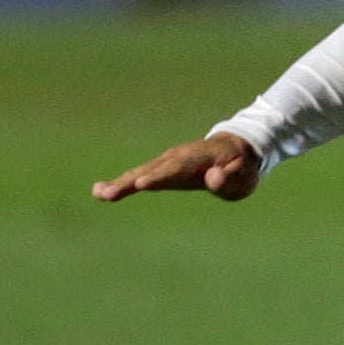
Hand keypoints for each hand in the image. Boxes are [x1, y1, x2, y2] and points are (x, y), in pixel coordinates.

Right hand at [93, 133, 261, 202]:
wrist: (236, 150)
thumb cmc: (242, 167)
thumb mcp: (244, 176)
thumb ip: (229, 178)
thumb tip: (212, 178)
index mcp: (199, 159)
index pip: (177, 169)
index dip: (160, 176)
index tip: (141, 184)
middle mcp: (178, 158)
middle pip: (151, 170)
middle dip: (130, 182)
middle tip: (107, 194)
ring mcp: (168, 162)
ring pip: (140, 172)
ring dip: (120, 183)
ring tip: (99, 194)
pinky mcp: (162, 169)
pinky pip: (139, 176)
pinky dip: (121, 183)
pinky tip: (102, 193)